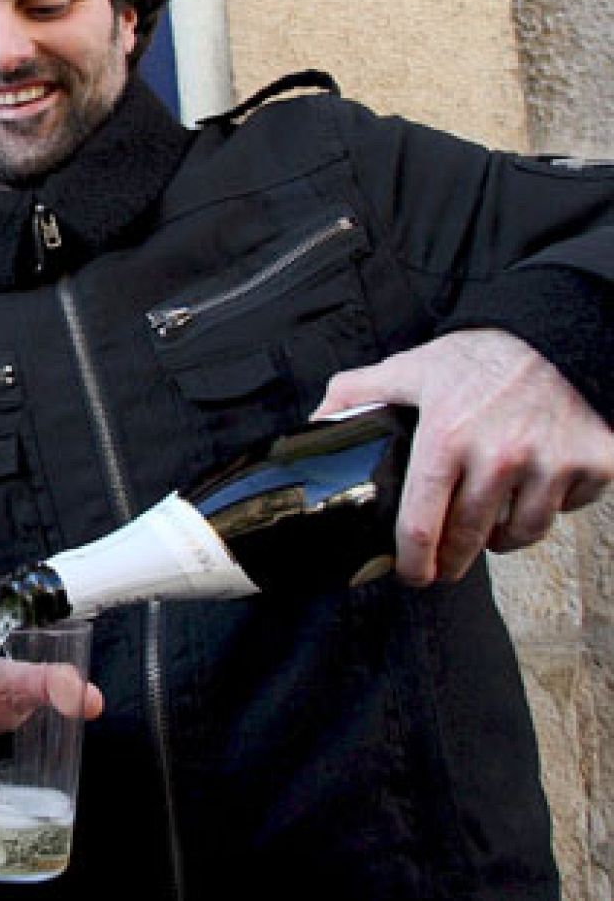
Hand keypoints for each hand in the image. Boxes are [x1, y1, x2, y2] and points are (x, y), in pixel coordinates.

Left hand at [314, 328, 613, 583]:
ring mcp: (550, 463)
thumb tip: (317, 421)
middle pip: (468, 540)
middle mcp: (500, 456)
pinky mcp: (595, 463)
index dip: (412, 563)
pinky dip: (551, 506)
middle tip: (444, 566)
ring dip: (501, 538)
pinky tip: (535, 488)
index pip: (421, 525)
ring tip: (488, 526)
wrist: (561, 329)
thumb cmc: (483, 355)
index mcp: (446, 437)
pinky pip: (568, 509)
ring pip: (521, 533)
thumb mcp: (411, 367)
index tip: (411, 574)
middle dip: (451, 561)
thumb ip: (358, 393)